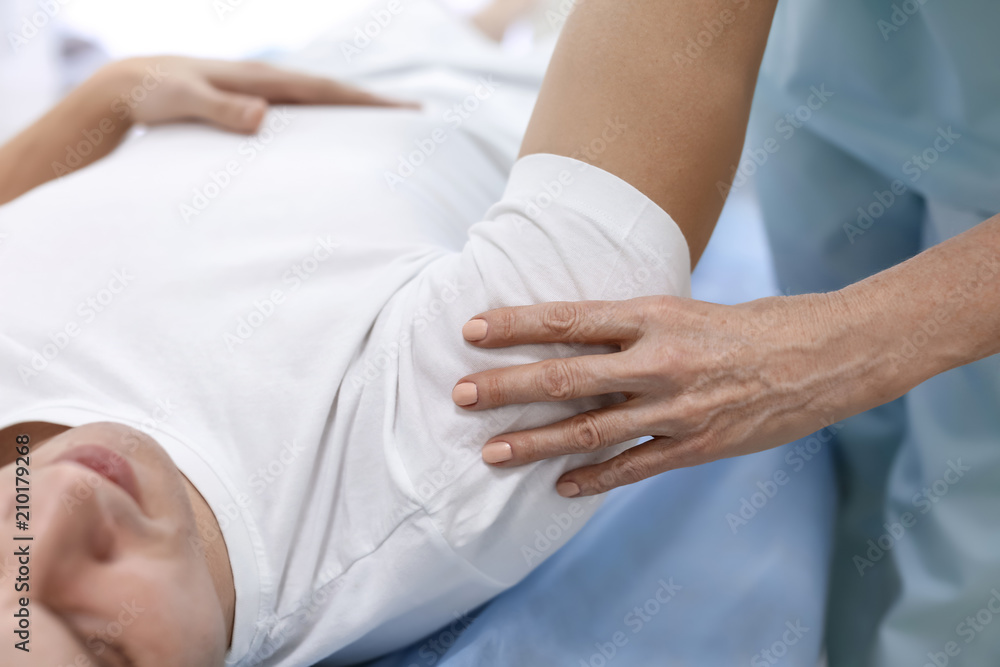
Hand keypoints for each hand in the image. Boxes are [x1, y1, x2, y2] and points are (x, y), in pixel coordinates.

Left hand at [100, 55, 415, 133]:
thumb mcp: (185, 100)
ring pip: (319, 101)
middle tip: (415, 115)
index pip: (326, 91)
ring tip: (385, 126)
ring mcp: (261, 91)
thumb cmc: (154, 94)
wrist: (126, 87)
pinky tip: (333, 135)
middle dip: (374, 104)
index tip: (405, 111)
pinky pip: (301, 112)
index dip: (367, 101)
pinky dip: (326, 119)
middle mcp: (268, 81)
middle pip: (333, 92)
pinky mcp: (251, 104)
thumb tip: (263, 116)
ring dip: (353, 111)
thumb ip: (221, 109)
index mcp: (262, 80)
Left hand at [453, 293, 896, 496]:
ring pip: (590, 430)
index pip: (568, 320)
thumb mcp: (686, 308)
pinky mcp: (696, 445)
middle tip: (460, 394)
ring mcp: (676, 408)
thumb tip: (574, 335)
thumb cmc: (752, 324)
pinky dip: (594, 479)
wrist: (824, 356)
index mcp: (655, 315)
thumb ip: (632, 326)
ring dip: (536, 443)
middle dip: (507, 387)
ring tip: (491, 453)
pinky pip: (634, 467)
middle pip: (566, 377)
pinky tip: (560, 488)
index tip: (470, 330)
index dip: (516, 325)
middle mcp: (658, 361)